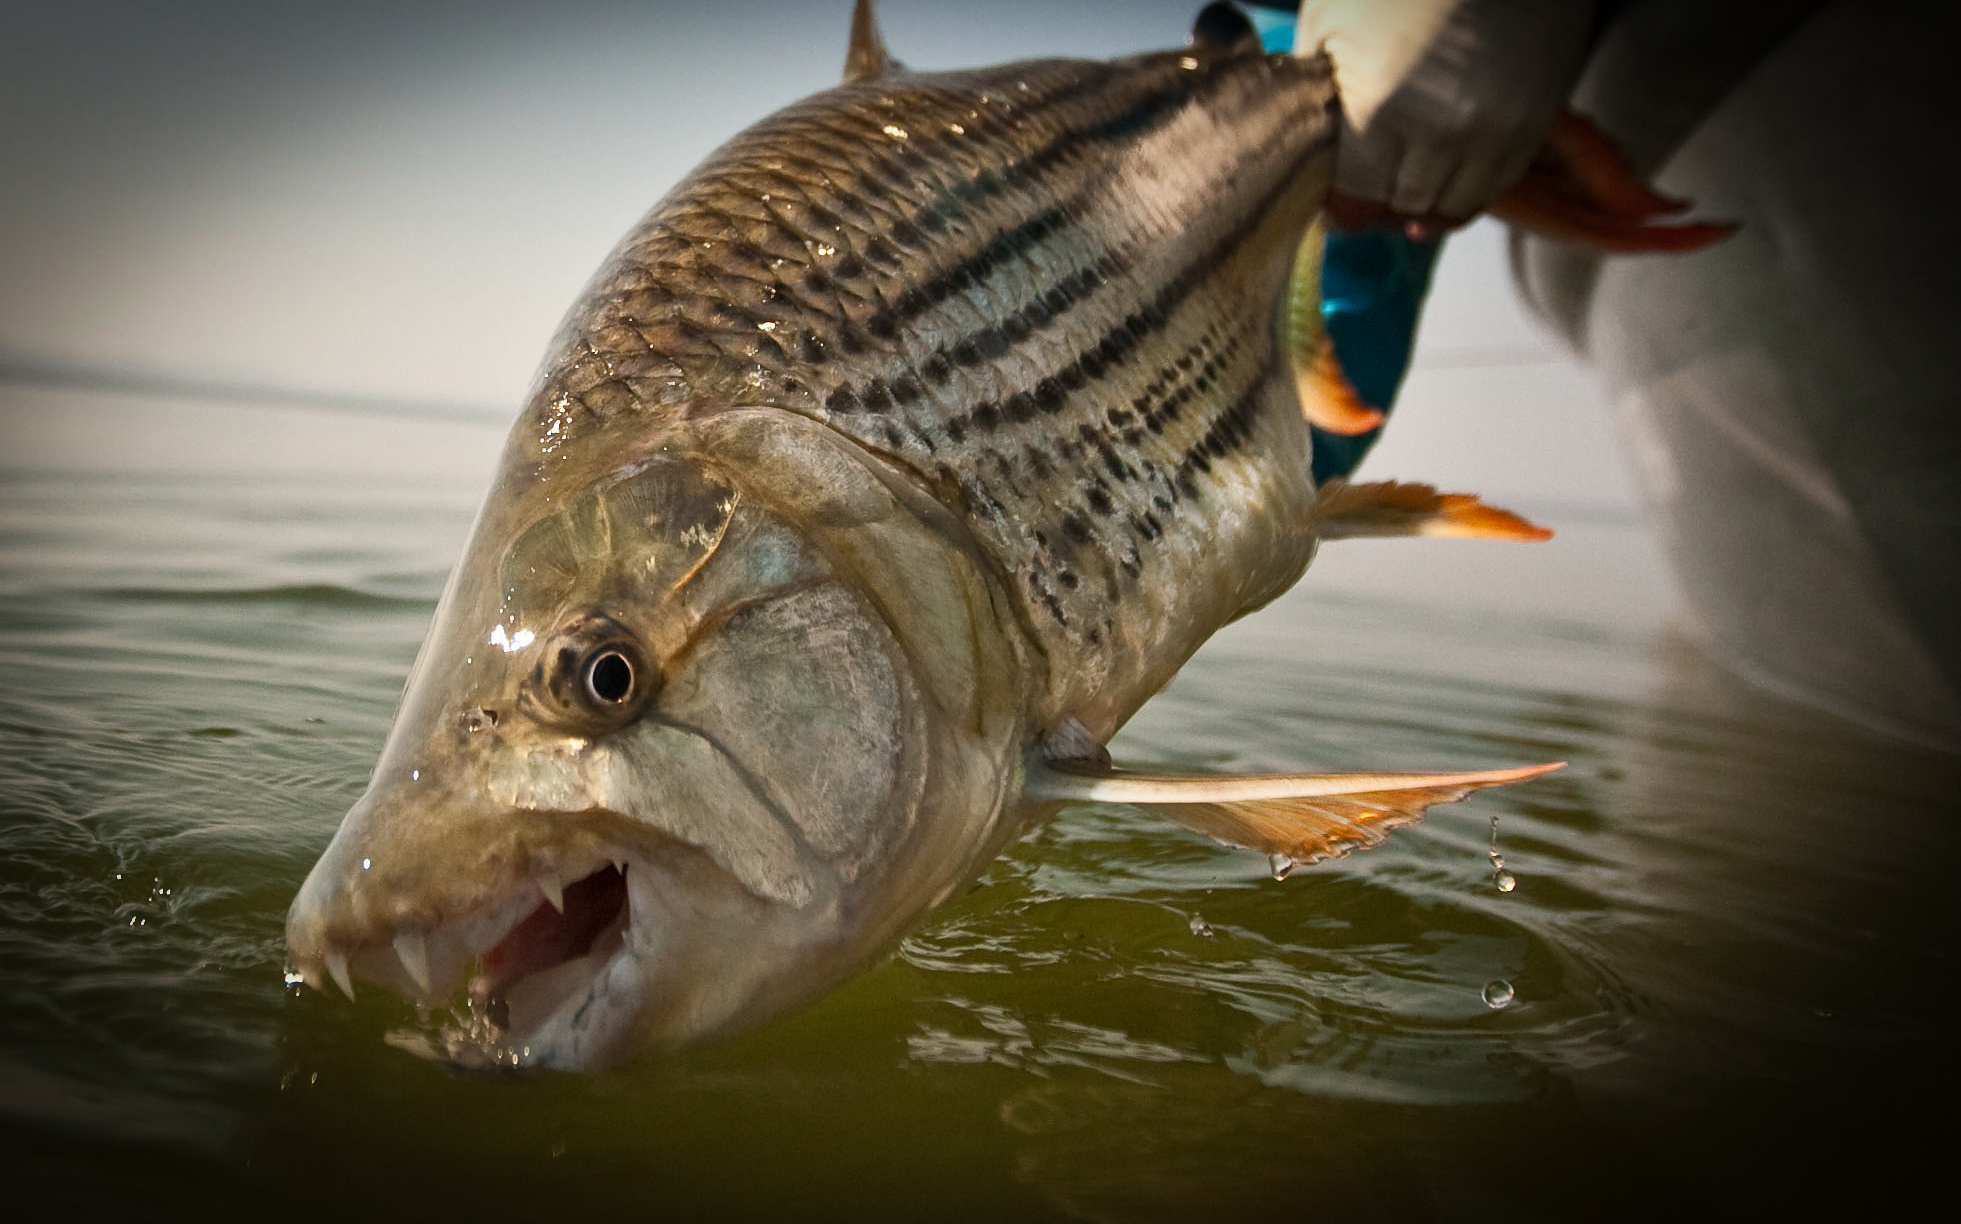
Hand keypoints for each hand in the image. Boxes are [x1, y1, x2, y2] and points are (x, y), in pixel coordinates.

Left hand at [1298, 0, 1593, 222]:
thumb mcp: (1330, 27)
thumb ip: (1320, 99)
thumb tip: (1310, 157)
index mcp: (1382, 109)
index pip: (1358, 198)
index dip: (1342, 206)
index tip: (1333, 206)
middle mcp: (1444, 129)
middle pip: (1405, 206)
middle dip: (1381, 206)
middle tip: (1368, 196)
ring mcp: (1496, 129)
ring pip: (1456, 205)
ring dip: (1428, 204)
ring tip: (1407, 190)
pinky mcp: (1534, 121)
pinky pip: (1497, 183)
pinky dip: (1470, 187)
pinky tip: (1448, 172)